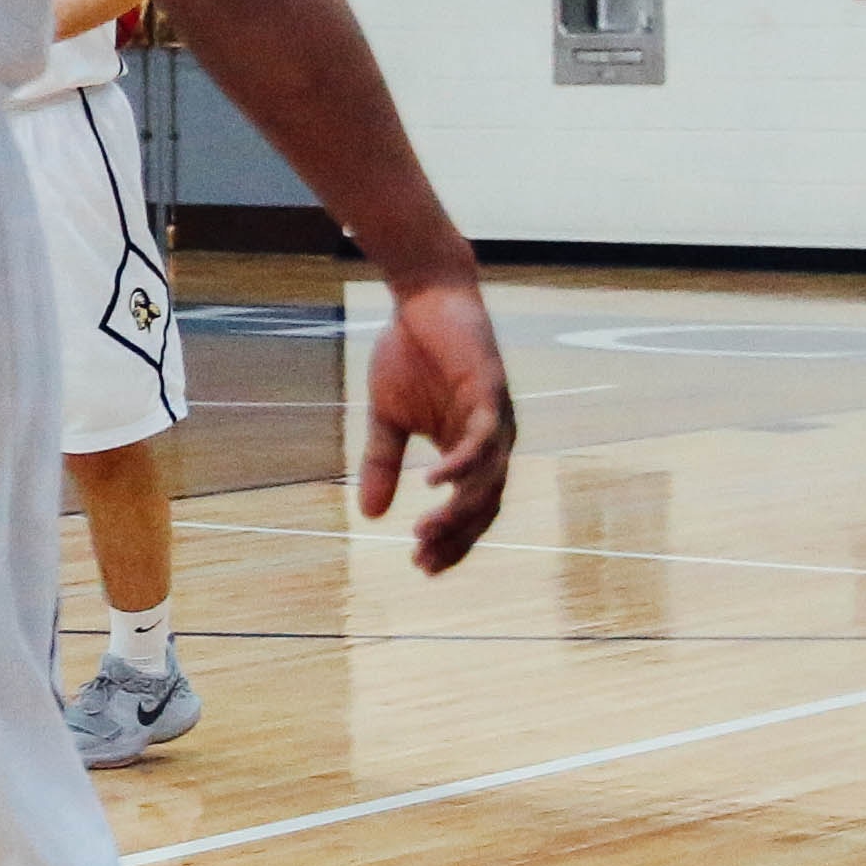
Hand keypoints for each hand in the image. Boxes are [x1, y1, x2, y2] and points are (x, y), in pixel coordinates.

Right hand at [355, 275, 517, 576]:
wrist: (423, 300)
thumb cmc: (410, 354)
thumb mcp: (385, 418)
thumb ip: (383, 464)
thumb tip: (369, 515)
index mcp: (468, 448)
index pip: (469, 508)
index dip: (450, 540)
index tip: (421, 565)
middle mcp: (491, 441)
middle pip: (484, 504)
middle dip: (456, 537)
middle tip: (423, 560)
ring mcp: (495, 419)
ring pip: (487, 480)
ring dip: (458, 510)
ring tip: (424, 531)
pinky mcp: (490, 393)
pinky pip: (482, 439)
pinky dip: (461, 465)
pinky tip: (434, 483)